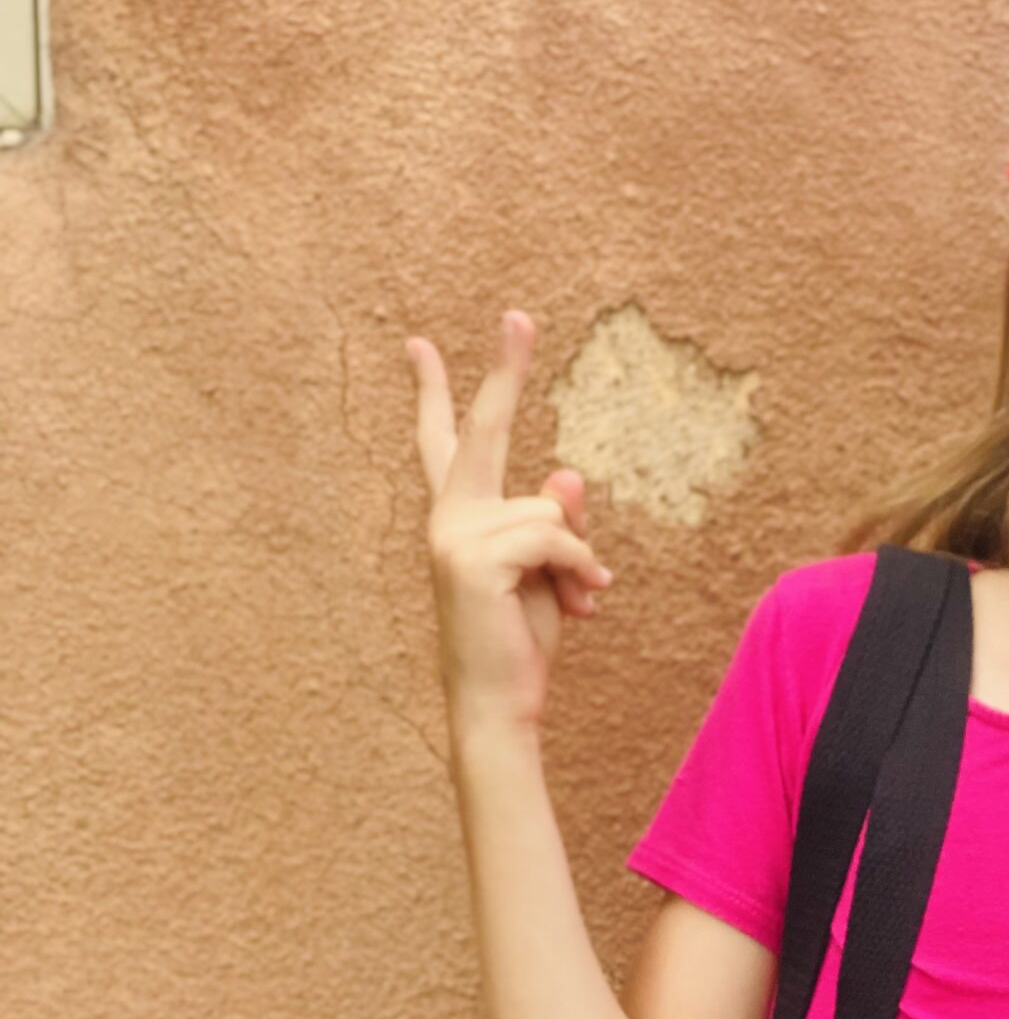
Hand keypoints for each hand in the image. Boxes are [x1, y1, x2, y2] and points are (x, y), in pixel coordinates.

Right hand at [404, 308, 614, 733]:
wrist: (498, 704)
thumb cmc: (519, 645)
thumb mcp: (548, 574)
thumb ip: (554, 525)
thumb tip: (567, 472)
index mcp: (458, 519)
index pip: (445, 444)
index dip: (435, 392)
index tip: (418, 345)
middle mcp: (447, 519)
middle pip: (481, 431)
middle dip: (504, 371)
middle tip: (519, 314)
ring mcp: (454, 536)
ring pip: (549, 509)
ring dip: (578, 558)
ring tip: (575, 600)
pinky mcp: (473, 557)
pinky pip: (554, 535)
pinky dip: (579, 569)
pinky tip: (580, 604)